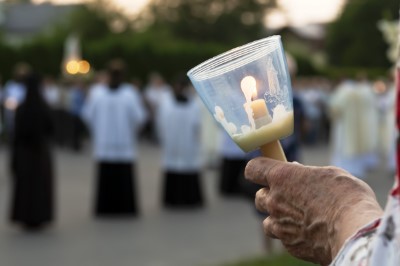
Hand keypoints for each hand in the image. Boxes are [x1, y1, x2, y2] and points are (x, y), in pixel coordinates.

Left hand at [245, 158, 382, 265]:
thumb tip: (296, 170)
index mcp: (281, 177)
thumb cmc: (347, 198)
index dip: (258, 169)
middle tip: (291, 196)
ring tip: (300, 218)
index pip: (253, 169)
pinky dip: (292, 235)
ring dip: (278, 218)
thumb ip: (306, 173)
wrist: (355, 233)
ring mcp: (279, 225)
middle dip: (271, 195)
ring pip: (268, 221)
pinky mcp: (289, 245)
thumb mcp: (329, 174)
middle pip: (259, 196)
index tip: (266, 171)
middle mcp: (274, 201)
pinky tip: (310, 232)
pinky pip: (283, 238)